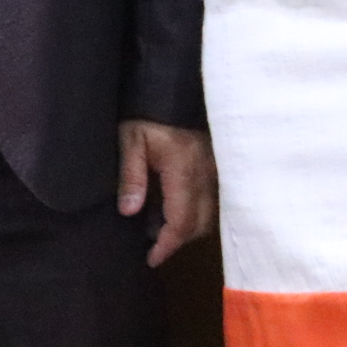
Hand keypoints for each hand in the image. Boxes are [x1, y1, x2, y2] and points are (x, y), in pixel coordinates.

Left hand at [116, 119, 216, 267]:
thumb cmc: (147, 114)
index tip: (151, 259)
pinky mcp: (217, 165)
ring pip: (210, 214)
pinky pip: (212, 200)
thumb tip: (129, 212)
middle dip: (178, 240)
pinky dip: (196, 213)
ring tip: (160, 230)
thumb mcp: (130, 141)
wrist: (172, 87)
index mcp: (184, 170)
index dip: (167, 244)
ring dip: (188, 228)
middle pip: (200, 223)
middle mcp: (207, 174)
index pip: (181, 221)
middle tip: (153, 247)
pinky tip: (175, 210)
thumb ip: (131, 177)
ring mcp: (216, 170)